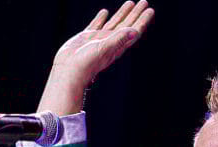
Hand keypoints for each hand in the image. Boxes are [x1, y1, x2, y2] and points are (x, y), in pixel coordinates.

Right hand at [37, 1, 153, 114]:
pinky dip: (101, 18)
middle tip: (144, 2)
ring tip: (130, 3)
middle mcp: (110, 42)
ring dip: (122, 13)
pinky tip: (105, 12)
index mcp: (117, 45)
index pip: (133, 31)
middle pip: (127, 24)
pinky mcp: (86, 38)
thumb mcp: (104, 48)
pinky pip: (97, 25)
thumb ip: (118, 39)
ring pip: (114, 23)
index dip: (142, 20)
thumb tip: (134, 31)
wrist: (68, 70)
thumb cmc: (86, 63)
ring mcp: (98, 39)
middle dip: (135, 13)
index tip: (149, 10)